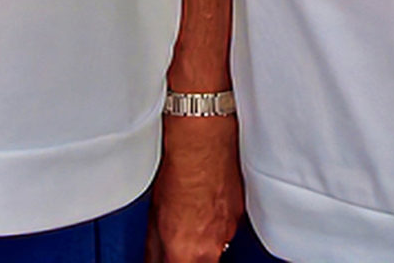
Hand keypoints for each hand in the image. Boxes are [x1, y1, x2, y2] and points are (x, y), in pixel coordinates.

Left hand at [147, 114, 242, 262]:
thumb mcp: (154, 215)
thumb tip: (154, 257)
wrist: (204, 142)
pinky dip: (216, 223)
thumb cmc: (180, 170)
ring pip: (214, 249)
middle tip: (176, 240)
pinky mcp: (239, 216)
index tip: (164, 256)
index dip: (169, 261)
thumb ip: (156, 247)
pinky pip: (226, 229)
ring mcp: (229, 232)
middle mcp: (211, 247)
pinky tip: (204, 204)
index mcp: (186, 251)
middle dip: (185, 256)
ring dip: (202, 240)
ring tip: (190, 216)